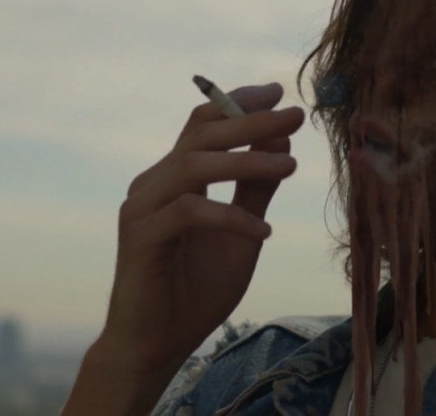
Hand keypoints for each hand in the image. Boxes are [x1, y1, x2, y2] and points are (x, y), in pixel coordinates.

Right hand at [66, 82, 304, 414]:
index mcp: (173, 176)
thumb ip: (255, 188)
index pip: (202, 124)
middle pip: (200, 134)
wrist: (159, 343)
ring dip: (246, 162)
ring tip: (290, 167)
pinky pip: (190, 212)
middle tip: (295, 115)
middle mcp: (153, 183)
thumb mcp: (241, 231)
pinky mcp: (140, 236)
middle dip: (250, 121)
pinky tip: (263, 232)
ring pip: (194, 165)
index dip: (238, 102)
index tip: (278, 92)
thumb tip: (281, 141)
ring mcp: (142, 207)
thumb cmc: (197, 289)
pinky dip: (230, 217)